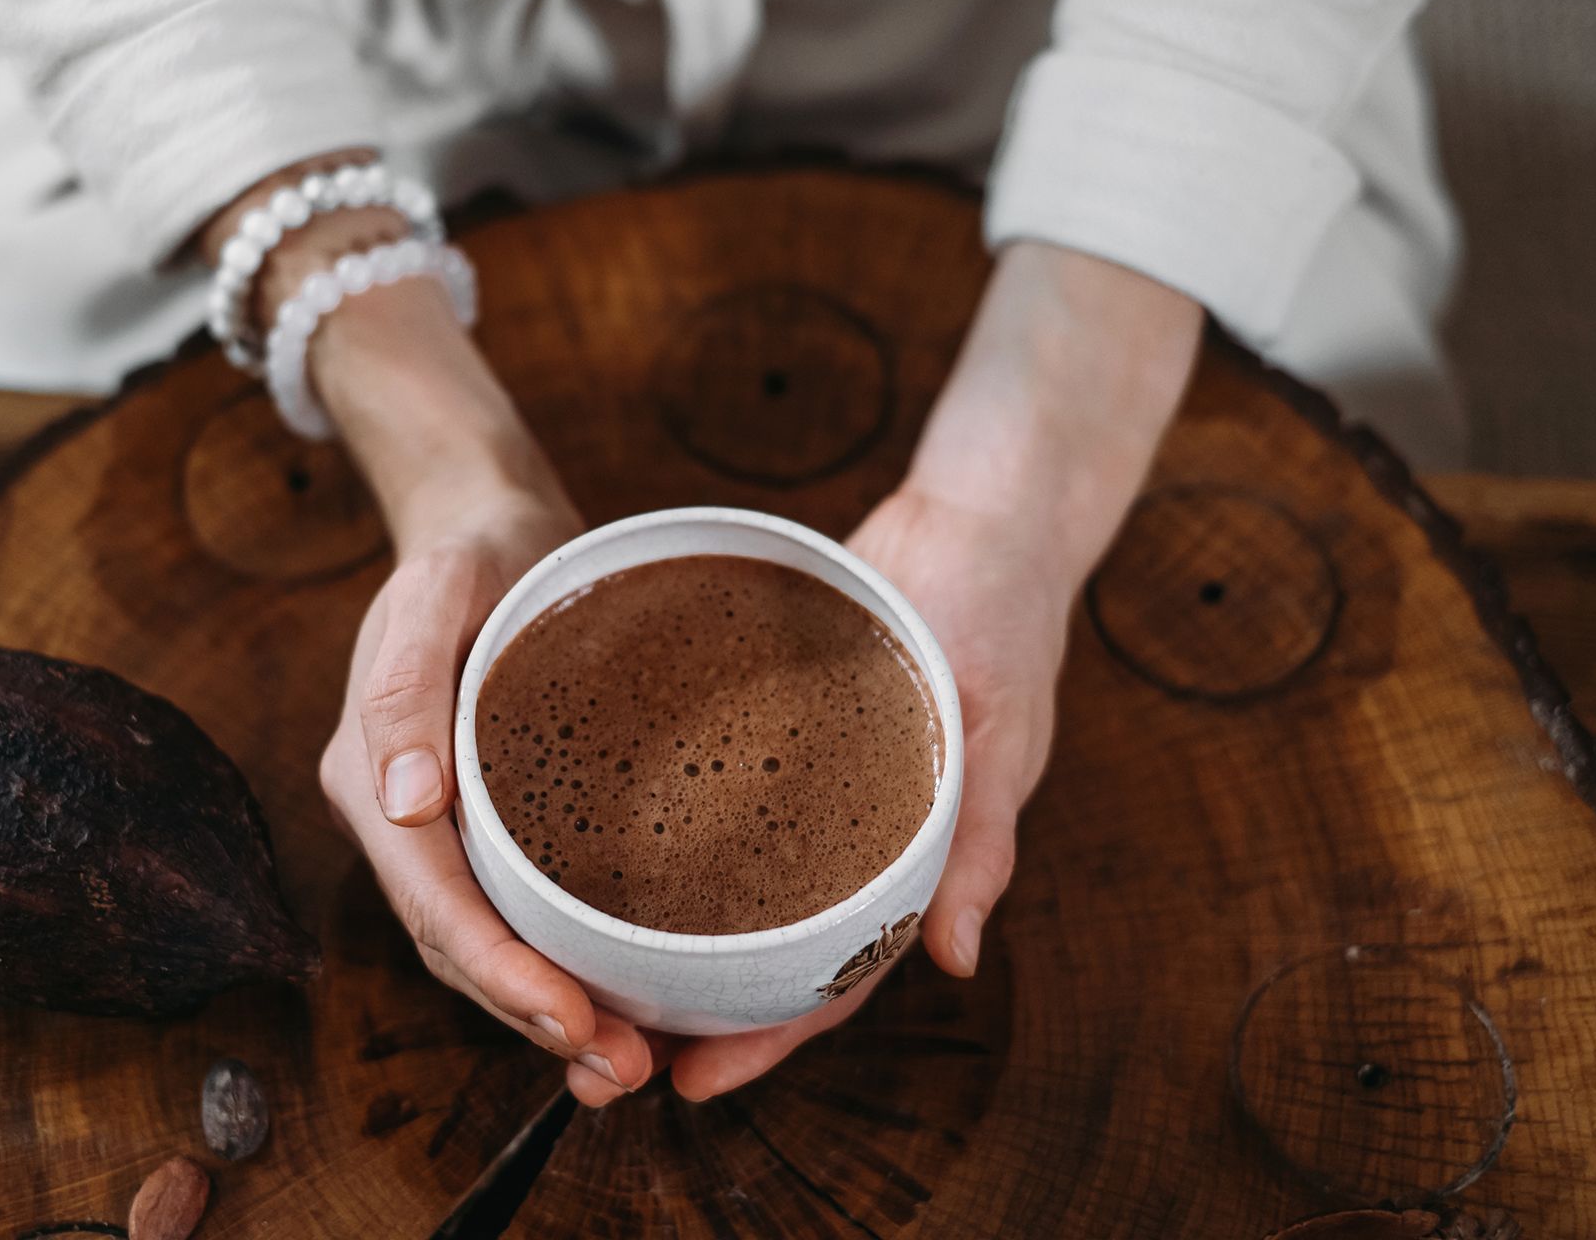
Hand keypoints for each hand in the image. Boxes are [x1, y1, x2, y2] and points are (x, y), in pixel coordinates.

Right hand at [319, 482, 661, 1102]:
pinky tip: (621, 993)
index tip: (577, 1023)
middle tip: (624, 1069)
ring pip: (484, 945)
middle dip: (534, 1017)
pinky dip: (561, 964)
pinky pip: (514, 910)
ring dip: (549, 1010)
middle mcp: (396, 817)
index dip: (500, 977)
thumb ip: (408, 689)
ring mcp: (437, 826)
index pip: (434, 904)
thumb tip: (405, 804)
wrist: (487, 522)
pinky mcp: (488, 822)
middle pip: (457, 946)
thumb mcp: (441, 591)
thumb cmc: (474, 551)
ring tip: (632, 1060)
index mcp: (371, 776)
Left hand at [667, 241, 1200, 1099]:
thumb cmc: (1003, 616)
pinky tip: (597, 851)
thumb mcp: (998, 730)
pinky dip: (671, 839)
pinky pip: (719, 800)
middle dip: (701, 1007)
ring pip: (735, 886)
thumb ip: (979, 844)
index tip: (695, 1079)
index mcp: (909, 857)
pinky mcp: (773, 729)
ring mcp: (810, 786)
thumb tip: (956, 959)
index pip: (833, 976)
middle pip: (766, 947)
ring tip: (592, 973)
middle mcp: (849, 834)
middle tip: (612, 1044)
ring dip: (676, 937)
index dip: (769, 1036)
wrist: (976, 516)